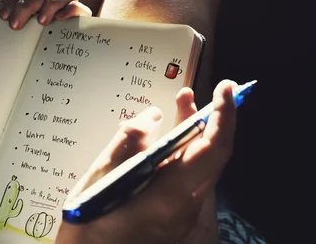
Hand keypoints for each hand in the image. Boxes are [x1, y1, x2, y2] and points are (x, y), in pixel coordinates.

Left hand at [0, 0, 91, 29]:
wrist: (20, 66)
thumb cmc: (15, 38)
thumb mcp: (8, 13)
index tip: (4, 16)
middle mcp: (52, 1)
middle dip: (26, 5)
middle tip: (15, 25)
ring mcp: (67, 11)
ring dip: (51, 5)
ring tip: (40, 22)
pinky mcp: (79, 23)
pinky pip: (81, 9)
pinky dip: (71, 9)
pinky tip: (59, 19)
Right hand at [56, 80, 237, 243]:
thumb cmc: (89, 226)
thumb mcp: (100, 176)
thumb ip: (128, 142)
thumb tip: (154, 116)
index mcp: (170, 197)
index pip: (213, 151)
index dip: (223, 116)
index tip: (226, 88)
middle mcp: (185, 208)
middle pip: (212, 157)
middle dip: (211, 118)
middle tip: (209, 89)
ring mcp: (182, 215)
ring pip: (201, 165)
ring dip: (196, 132)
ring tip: (182, 101)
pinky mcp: (174, 216)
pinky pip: (188, 176)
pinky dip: (184, 150)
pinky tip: (166, 136)